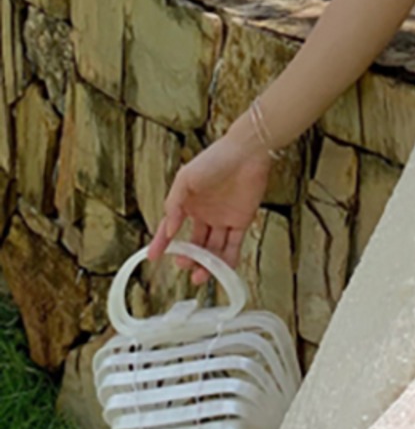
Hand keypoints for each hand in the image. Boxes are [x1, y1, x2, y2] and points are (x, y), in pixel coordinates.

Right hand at [145, 124, 274, 285]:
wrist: (247, 152)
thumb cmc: (216, 158)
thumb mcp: (185, 179)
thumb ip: (174, 205)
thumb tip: (168, 229)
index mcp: (187, 203)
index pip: (170, 228)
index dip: (161, 243)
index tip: (153, 256)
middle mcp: (204, 213)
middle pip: (194, 243)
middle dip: (188, 258)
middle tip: (185, 266)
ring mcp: (223, 218)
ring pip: (213, 248)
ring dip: (207, 264)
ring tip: (201, 276)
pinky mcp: (242, 220)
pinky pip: (233, 245)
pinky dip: (228, 259)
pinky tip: (222, 270)